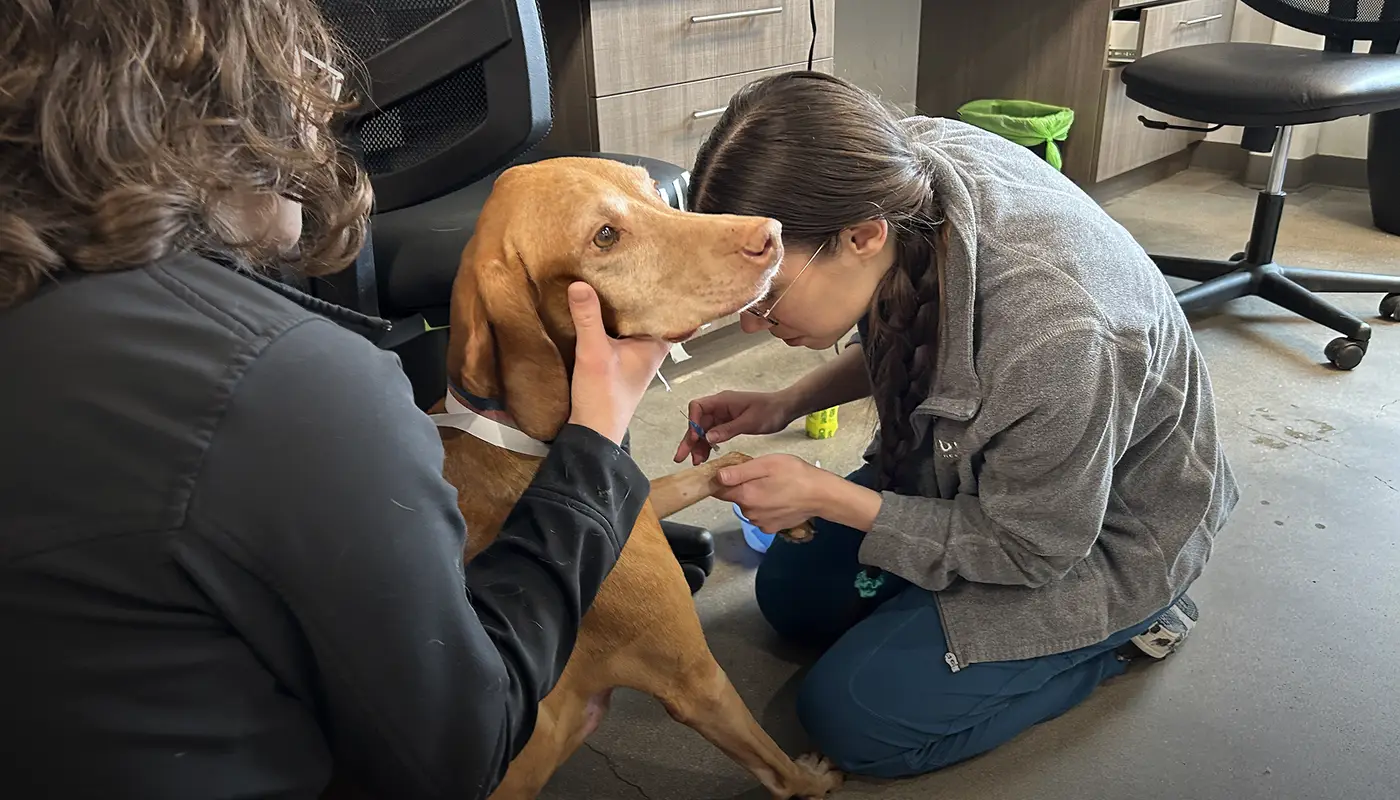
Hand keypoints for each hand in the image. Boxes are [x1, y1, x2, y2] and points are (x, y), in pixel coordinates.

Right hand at [566, 282, 669, 444]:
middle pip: (650, 312)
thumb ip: (588, 318)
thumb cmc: (604, 397)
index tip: (666, 266)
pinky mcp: (618, 360)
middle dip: (642, 291)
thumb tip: (580, 283)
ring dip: (624, 305)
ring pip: (632, 321)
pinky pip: (618, 331)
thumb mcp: (594, 353)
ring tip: (614, 272)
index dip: (670, 290)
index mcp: (657, 345)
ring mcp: (634, 355)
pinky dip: (610, 318)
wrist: (591, 433)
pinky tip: (597, 303)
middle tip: (634, 259)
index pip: (672, 311)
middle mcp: (650, 348)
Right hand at [673, 390, 798, 464]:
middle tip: (681, 457)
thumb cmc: (769, 411)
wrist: (784, 409)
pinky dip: (709, 445)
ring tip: (696, 462)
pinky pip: (713, 435)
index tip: (694, 438)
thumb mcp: (749, 422)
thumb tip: (707, 438)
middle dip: (689, 439)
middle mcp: (720, 407)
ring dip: (698, 446)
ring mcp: (723, 416)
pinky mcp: (728, 424)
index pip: (698, 407)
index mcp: (723, 401)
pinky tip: (706, 457)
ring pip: (704, 431)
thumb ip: (727, 430)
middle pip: (698, 422)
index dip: (692, 422)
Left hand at [714, 455, 838, 534]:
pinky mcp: (770, 528)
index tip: (729, 471)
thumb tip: (718, 476)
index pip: (718, 490)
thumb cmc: (796, 475)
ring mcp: (760, 523)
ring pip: (748, 506)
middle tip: (761, 475)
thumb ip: (740, 471)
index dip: (720, 480)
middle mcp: (749, 513)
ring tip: (774, 486)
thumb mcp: (767, 464)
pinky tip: (779, 499)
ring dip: (754, 497)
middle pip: (735, 497)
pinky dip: (765, 507)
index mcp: (746, 495)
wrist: (821, 495)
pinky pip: (760, 515)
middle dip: (742, 486)